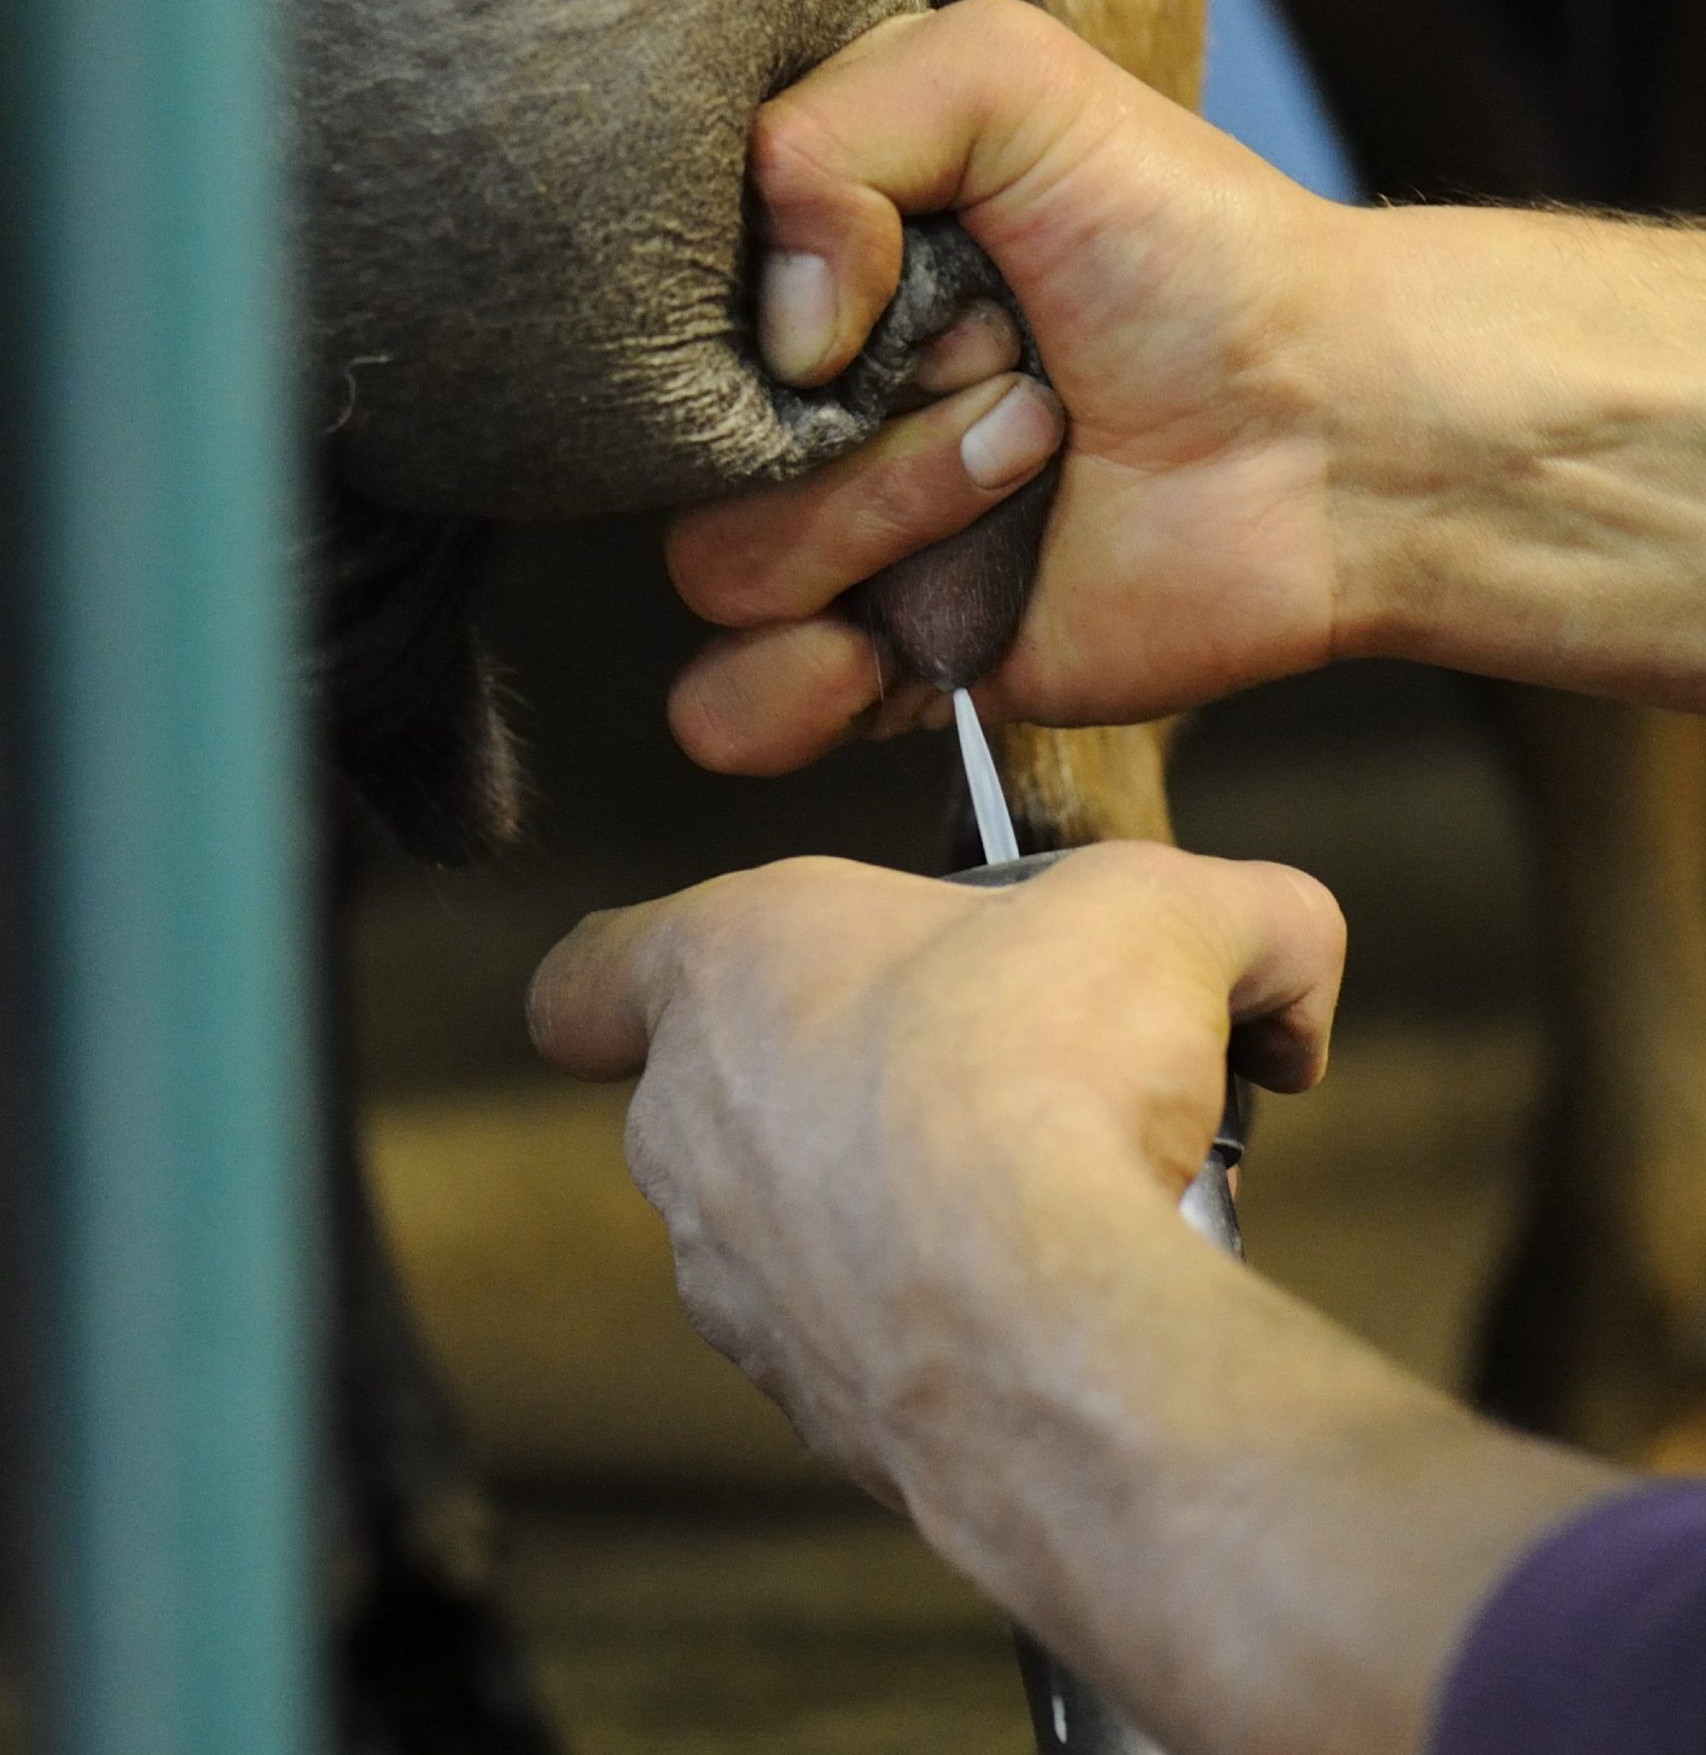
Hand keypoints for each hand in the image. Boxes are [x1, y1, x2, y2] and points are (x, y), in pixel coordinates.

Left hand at [529, 845, 1610, 1754]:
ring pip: (794, 1221)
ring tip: (1049, 1190)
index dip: (645, 972)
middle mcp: (689, 1129)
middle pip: (734, 1084)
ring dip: (899, 1201)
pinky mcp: (804, 1402)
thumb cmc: (1049, 1077)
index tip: (724, 977)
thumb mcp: (1180, 914)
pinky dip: (935, 1316)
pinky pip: (859, 1335)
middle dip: (858, 1069)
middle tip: (995, 1063)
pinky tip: (1046, 1294)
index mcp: (725, 969)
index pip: (590, 974)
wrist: (1046, 1322)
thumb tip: (1288, 967)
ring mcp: (732, 1282)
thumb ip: (1247, 913)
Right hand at [666, 0, 1354, 772]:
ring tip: (1030, 468)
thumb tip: (773, 334)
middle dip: (852, 426)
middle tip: (1014, 380)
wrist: (1337, 426)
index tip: (886, 295)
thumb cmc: (1188, 244)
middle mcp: (808, 412)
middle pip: (678, 455)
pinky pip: (727, 712)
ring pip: (715, 572)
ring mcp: (843, 545)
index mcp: (811, 276)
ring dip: (876, 525)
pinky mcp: (887, 666)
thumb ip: (825, 128)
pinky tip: (879, 651)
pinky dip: (782, 692)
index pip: (652, 313)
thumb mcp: (1005, 78)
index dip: (754, 306)